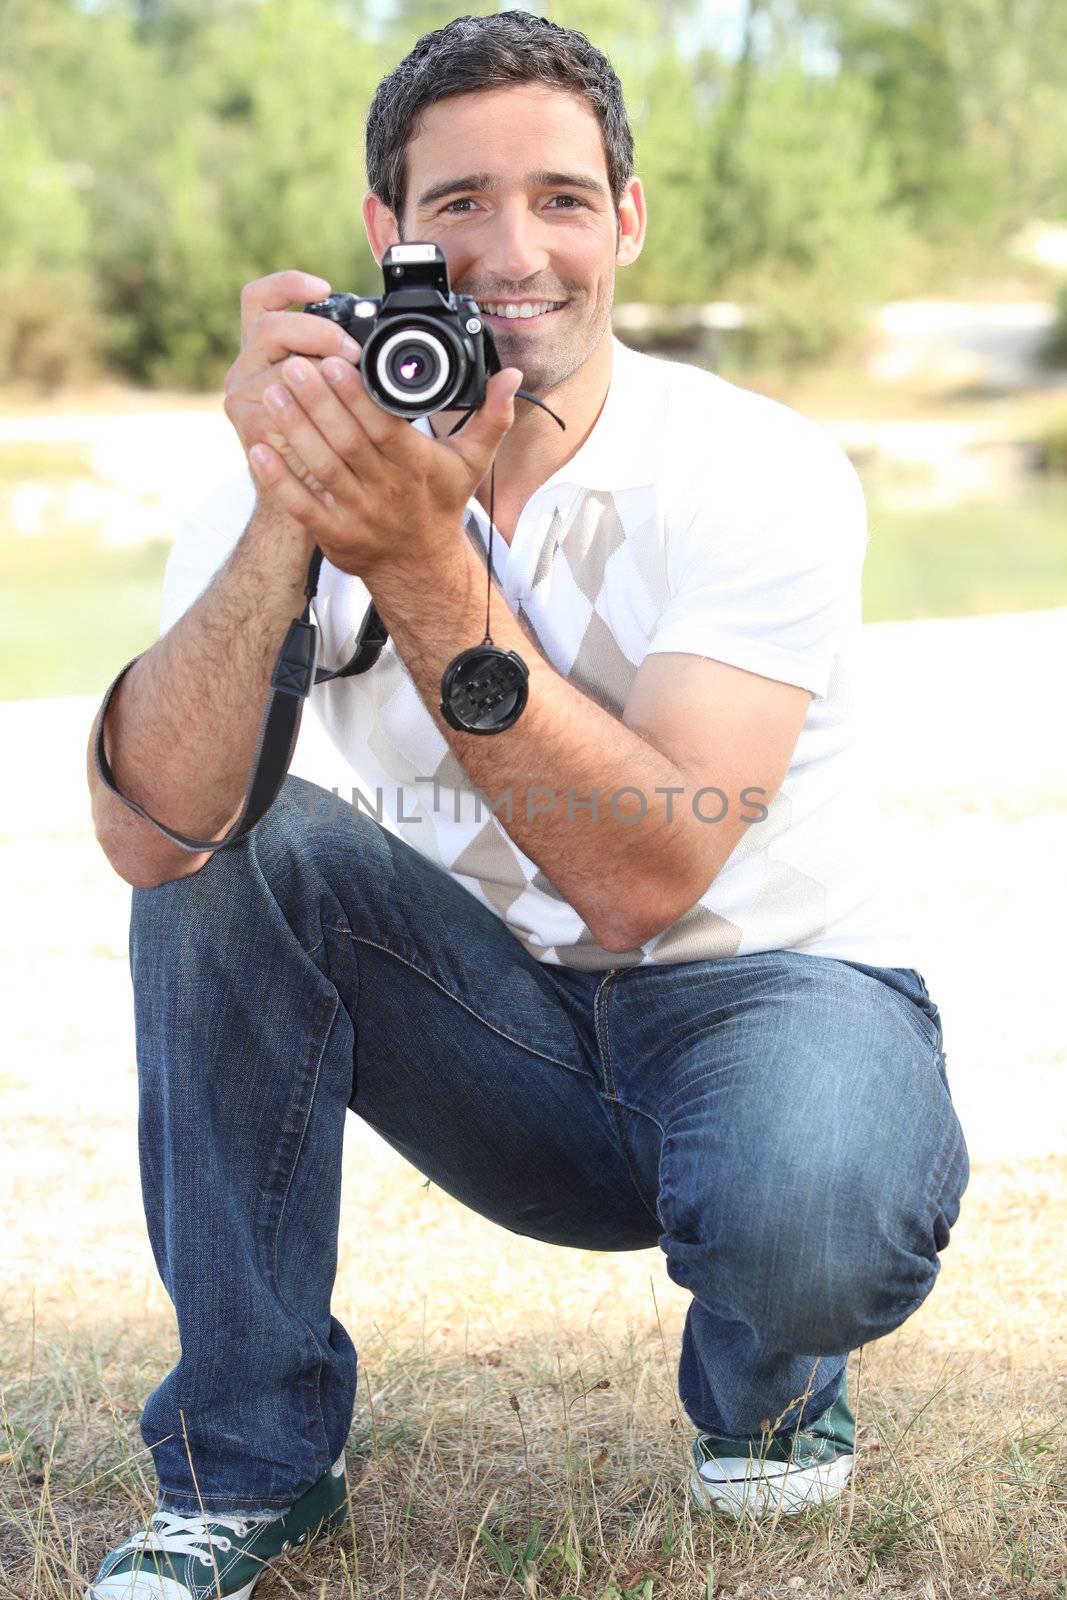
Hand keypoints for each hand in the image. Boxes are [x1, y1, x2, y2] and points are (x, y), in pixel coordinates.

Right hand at [223, 269, 361, 512]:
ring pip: (277, 367)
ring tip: (350, 383)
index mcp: (265, 349)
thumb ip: (344, 364)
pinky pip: (277, 407)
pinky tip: (336, 413)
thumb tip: (388, 350)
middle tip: (353, 353)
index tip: (323, 287)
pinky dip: (310, 407)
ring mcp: (241, 395)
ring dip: (320, 373)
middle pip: (271, 327)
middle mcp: (247, 366)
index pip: (261, 298)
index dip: (287, 285)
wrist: (306, 494)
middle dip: (318, 333)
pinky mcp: (247, 425)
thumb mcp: (335, 392)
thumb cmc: (328, 439)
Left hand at [246, 352, 523, 579]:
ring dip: (295, 431)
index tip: (334, 361)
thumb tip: (511, 376)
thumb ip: (492, 418)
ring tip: (272, 393)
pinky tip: (256, 448)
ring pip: (321, 468)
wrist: (420, 567)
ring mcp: (358, 515)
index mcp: (416, 467)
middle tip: (293, 365)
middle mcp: (386, 491)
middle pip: (347, 443)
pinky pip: (300, 505)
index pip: (384, 427)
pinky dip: (278, 478)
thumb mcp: (471, 463)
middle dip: (318, 402)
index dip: (357, 395)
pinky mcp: (333, 535)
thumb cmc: (439, 505)